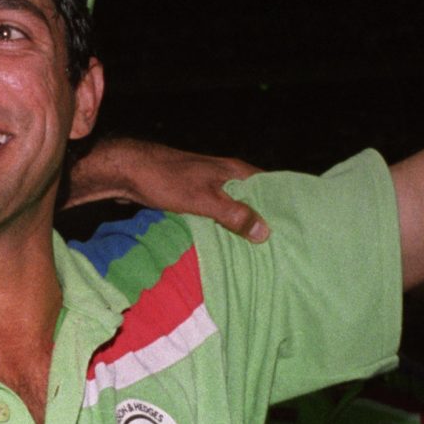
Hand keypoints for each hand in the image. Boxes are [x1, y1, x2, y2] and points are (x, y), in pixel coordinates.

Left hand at [66, 137, 269, 241]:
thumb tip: (265, 231)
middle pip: (254, 199)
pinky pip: (217, 214)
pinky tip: (227, 246)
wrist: (127, 171)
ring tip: (258, 252)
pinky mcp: (194, 196)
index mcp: (234, 171)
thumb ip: (233, 214)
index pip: (270, 185)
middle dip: (264, 220)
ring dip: (242, 226)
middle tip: (280, 247)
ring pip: (234, 207)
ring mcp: (209, 185)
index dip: (284, 204)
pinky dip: (223, 227)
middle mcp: (225, 175)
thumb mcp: (204, 199)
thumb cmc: (166, 180)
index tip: (297, 227)